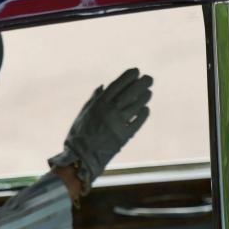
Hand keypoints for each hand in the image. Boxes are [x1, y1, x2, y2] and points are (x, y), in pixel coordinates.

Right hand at [48, 68, 152, 194]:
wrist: (80, 157)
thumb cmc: (79, 135)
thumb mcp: (83, 114)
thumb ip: (94, 99)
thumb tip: (103, 86)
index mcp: (98, 104)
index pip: (117, 85)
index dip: (128, 77)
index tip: (136, 71)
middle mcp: (109, 112)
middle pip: (130, 93)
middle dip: (141, 83)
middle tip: (149, 79)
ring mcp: (117, 124)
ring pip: (136, 105)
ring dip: (144, 97)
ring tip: (148, 92)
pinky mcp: (124, 136)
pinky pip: (138, 122)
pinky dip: (143, 114)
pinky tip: (145, 109)